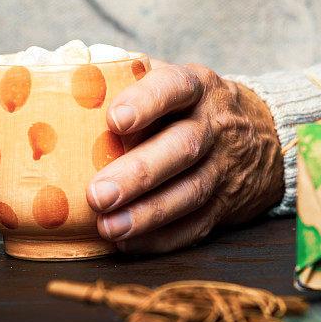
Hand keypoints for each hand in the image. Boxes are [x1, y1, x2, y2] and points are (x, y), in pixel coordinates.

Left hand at [86, 60, 283, 252]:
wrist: (262, 135)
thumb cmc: (188, 106)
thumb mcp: (169, 79)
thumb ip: (124, 78)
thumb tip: (58, 81)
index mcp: (197, 87)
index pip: (175, 87)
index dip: (147, 102)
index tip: (115, 120)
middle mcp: (215, 125)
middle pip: (183, 148)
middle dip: (139, 173)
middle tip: (98, 194)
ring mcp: (224, 167)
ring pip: (191, 192)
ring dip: (148, 214)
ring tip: (109, 227)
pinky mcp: (225, 204)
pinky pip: (196, 225)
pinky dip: (162, 239)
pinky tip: (128, 244)